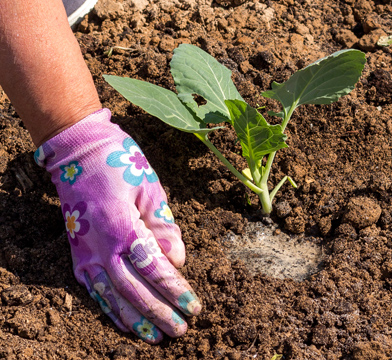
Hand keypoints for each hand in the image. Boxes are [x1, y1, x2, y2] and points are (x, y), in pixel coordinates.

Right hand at [35, 108, 200, 342]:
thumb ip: (163, 226)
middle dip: (159, 312)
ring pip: (111, 295)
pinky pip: (92, 288)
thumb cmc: (119, 163)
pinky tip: (124, 322)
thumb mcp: (150, 187)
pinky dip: (109, 308)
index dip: (175, 290)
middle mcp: (100, 245)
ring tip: (155, 337)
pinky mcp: (77, 253)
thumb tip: (177, 261)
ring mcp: (85, 251)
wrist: (78, 150)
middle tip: (180, 330)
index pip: (154, 268)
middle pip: (133, 289)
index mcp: (122, 226)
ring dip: (135, 318)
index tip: (193, 306)